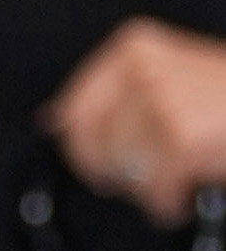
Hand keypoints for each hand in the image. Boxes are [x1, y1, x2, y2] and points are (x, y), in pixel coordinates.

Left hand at [46, 20, 225, 227]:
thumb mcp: (173, 77)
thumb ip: (118, 93)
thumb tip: (57, 119)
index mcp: (134, 49)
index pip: (72, 111)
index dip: (84, 148)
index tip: (103, 163)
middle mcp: (142, 68)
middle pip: (93, 147)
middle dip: (121, 170)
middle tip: (157, 170)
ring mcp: (162, 102)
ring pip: (124, 171)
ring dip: (152, 186)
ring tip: (184, 173)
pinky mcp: (183, 138)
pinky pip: (155, 191)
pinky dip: (171, 202)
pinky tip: (193, 188)